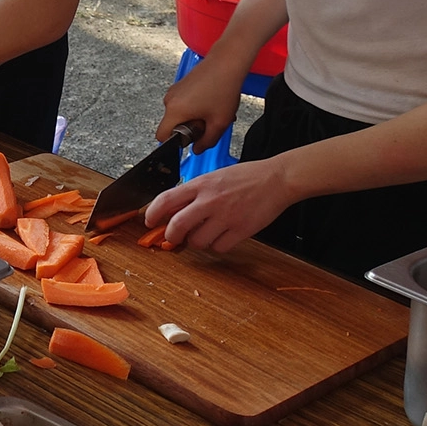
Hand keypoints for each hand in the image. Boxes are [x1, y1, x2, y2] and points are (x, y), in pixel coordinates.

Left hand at [142, 158, 299, 253]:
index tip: (150, 221)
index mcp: (201, 184)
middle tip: (172, 237)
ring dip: (197, 241)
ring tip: (204, 233)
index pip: (166, 199)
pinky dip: (217, 246)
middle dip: (171, 235)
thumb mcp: (214, 177)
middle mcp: (210, 200)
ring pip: (197, 241)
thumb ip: (194, 192)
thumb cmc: (245, 177)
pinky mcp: (241, 230)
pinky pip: (219, 247)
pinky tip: (222, 236)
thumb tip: (173, 210)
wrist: (276, 179)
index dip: (153, 213)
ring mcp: (226, 216)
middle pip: (177, 226)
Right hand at [157, 53, 246, 148]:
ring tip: (212, 110)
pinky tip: (210, 101)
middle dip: (189, 128)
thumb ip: (207, 141)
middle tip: (208, 122)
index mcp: (175, 111)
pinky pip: (183, 103)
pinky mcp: (180, 85)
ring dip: (193, 117)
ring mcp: (174, 90)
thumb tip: (197, 149)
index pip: (161, 136)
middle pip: (172, 124)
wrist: (227, 63)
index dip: (174, 142)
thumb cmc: (223, 88)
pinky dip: (194, 106)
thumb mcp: (219, 123)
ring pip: (179, 113)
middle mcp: (169, 100)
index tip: (190, 139)